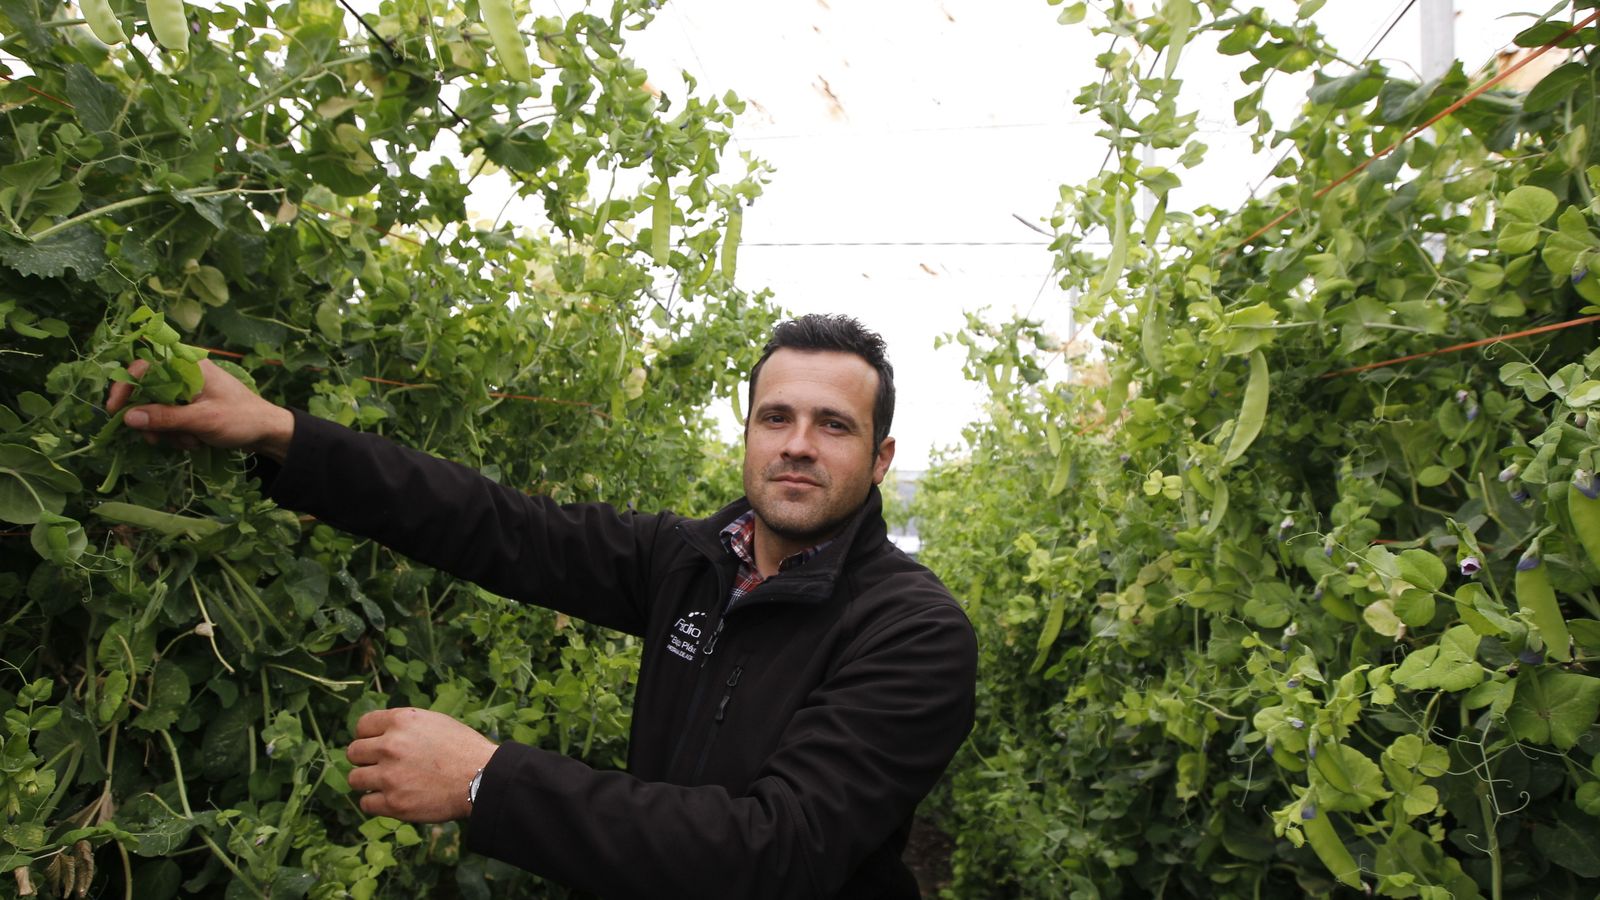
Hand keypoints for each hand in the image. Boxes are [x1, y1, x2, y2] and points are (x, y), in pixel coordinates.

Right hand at [105, 358, 295, 460]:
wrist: (268, 433)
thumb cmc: (241, 419)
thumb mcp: (203, 420)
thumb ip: (165, 418)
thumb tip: (128, 418)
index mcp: (189, 365)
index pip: (144, 367)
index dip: (126, 386)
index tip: (115, 411)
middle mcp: (185, 375)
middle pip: (146, 393)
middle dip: (152, 420)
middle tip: (159, 439)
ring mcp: (187, 393)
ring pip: (156, 412)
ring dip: (168, 432)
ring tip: (192, 441)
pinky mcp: (190, 409)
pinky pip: (169, 422)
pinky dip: (177, 435)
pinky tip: (196, 442)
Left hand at [346, 708, 497, 822]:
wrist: (482, 778)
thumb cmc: (463, 749)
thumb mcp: (435, 723)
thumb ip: (405, 727)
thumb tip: (381, 735)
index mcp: (401, 721)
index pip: (362, 726)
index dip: (368, 736)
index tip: (375, 746)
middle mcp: (390, 745)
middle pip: (354, 752)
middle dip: (365, 760)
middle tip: (382, 766)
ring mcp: (389, 775)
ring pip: (355, 779)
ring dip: (368, 782)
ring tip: (387, 784)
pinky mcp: (393, 803)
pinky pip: (366, 803)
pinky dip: (376, 803)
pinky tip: (392, 799)